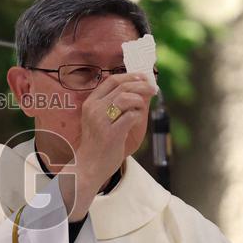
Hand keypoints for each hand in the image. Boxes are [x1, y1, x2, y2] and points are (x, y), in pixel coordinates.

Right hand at [60, 73, 155, 219]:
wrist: (89, 166)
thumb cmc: (99, 143)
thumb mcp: (103, 120)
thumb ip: (118, 104)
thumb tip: (142, 89)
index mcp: (91, 103)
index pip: (112, 80)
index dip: (130, 76)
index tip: (144, 78)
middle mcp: (94, 109)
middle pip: (122, 87)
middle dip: (141, 86)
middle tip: (153, 90)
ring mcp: (101, 121)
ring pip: (126, 98)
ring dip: (140, 101)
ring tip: (144, 108)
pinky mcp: (111, 133)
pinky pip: (131, 116)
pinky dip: (138, 116)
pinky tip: (137, 120)